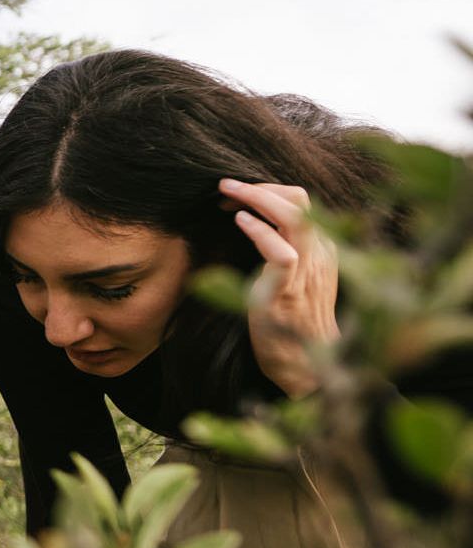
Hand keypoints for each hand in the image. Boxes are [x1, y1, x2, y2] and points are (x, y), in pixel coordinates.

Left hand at [220, 178, 338, 397]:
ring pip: (294, 217)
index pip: (301, 203)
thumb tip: (251, 221)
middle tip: (227, 186)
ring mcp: (307, 270)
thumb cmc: (289, 319)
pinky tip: (239, 222)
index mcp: (320, 248)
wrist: (303, 361)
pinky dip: (259, 231)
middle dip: (261, 186)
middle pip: (300, 200)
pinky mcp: (289, 290)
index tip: (238, 195)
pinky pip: (281, 251)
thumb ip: (282, 248)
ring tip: (228, 192)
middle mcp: (319, 254)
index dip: (269, 191)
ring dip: (257, 197)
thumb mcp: (290, 276)